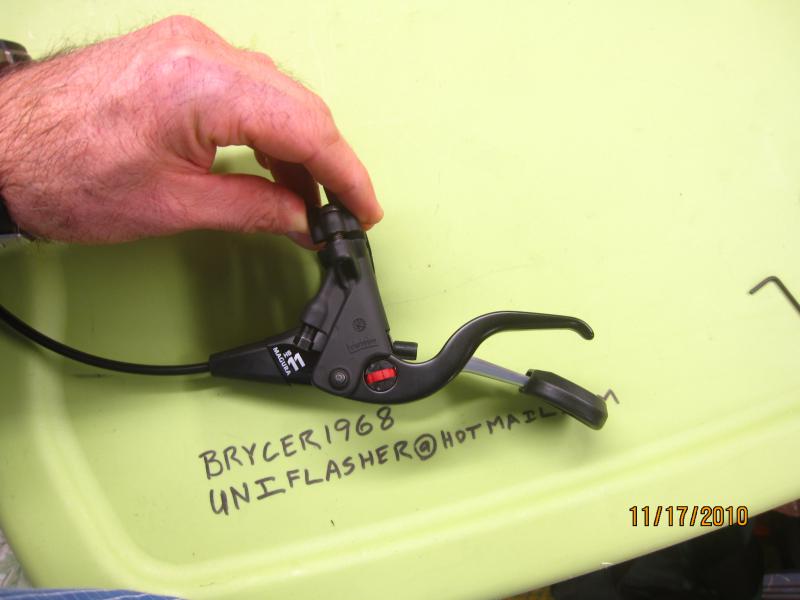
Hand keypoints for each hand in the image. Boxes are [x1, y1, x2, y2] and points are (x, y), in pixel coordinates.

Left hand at [0, 16, 381, 243]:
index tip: (365, 209)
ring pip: (279, 96)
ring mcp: (191, 46)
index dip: (347, 175)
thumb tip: (305, 220)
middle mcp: (203, 50)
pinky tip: (277, 167)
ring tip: (311, 201)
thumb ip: (255, 209)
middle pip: (301, 106)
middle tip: (343, 212)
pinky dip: (270, 130)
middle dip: (330, 163)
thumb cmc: (63, 172)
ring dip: (302, 148)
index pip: (307, 128)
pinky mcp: (181, 55)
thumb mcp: (174, 206)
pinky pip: (250, 89)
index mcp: (204, 84)